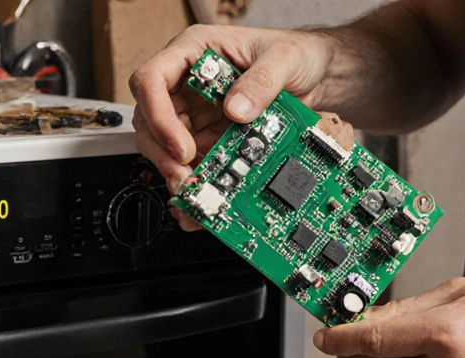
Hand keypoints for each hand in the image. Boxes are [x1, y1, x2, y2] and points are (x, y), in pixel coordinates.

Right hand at [128, 25, 332, 228]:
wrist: (315, 75)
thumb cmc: (295, 54)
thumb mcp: (286, 58)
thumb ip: (263, 80)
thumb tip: (237, 110)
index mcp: (194, 52)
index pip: (151, 80)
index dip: (158, 115)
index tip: (183, 146)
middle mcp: (186, 83)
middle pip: (149, 120)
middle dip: (163, 154)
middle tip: (186, 179)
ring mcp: (195, 113)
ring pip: (163, 146)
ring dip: (175, 172)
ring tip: (196, 193)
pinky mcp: (208, 137)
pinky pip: (191, 163)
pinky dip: (195, 182)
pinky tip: (204, 198)